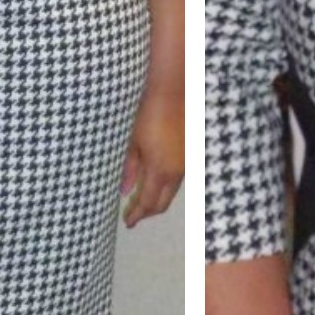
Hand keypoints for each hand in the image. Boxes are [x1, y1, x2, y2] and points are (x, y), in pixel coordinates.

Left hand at [121, 89, 183, 225]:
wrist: (173, 92)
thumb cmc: (148, 115)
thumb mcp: (133, 142)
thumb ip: (129, 169)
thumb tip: (124, 191)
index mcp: (161, 170)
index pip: (149, 203)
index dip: (138, 215)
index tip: (128, 222)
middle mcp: (177, 172)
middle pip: (163, 202)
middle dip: (148, 212)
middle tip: (134, 215)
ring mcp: (186, 164)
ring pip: (172, 191)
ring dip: (157, 198)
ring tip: (142, 199)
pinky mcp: (190, 155)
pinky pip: (177, 179)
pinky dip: (165, 186)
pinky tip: (156, 181)